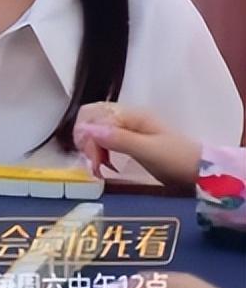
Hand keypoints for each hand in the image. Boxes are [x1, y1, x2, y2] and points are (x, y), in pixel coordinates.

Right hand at [74, 104, 200, 186]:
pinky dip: (99, 150)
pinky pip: (104, 138)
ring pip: (95, 129)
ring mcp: (128, 127)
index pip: (92, 115)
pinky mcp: (130, 139)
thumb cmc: (178, 160)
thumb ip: (118, 139)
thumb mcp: (148, 151)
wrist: (203, 172)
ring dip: (91, 147)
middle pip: (90, 119)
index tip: (93, 160)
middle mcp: (127, 116)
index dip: (86, 136)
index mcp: (131, 114)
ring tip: (99, 167)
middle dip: (85, 140)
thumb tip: (86, 130)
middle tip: (94, 164)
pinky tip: (105, 164)